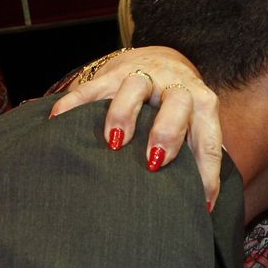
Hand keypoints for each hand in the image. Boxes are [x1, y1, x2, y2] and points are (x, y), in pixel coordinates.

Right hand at [50, 46, 223, 210]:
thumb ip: (196, 157)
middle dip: (167, 132)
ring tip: (113, 142)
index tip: (197, 201)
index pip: (208, 140)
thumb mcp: (194, 126)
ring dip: (125, 113)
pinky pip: (92, 86)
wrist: (162, 59)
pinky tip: (59, 119)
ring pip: (136, 86)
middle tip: (153, 161)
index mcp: (201, 106)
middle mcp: (176, 86)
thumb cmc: (179, 110)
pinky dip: (75, 102)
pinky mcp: (113, 72)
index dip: (205, 171)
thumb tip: (203, 207)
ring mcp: (144, 76)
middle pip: (178, 104)